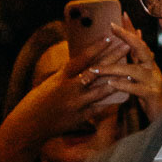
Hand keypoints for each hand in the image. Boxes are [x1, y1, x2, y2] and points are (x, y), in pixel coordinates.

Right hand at [0, 38, 121, 161]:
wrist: (29, 125)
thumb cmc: (39, 100)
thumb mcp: (51, 81)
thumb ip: (68, 73)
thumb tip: (84, 60)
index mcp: (61, 77)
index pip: (81, 59)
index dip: (96, 48)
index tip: (109, 36)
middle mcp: (70, 89)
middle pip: (96, 71)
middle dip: (113, 58)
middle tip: (127, 45)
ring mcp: (76, 104)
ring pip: (101, 90)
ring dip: (117, 78)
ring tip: (131, 69)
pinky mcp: (80, 118)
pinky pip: (100, 107)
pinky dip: (111, 100)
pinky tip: (124, 93)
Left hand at [99, 15, 161, 119]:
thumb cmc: (152, 95)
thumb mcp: (144, 74)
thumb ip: (138, 58)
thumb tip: (136, 37)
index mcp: (147, 63)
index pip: (139, 41)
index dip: (131, 28)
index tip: (122, 14)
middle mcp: (151, 69)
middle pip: (141, 48)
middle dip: (127, 36)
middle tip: (112, 27)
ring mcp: (153, 81)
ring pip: (133, 70)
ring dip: (113, 68)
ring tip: (96, 69)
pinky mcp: (152, 95)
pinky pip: (136, 88)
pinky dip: (123, 84)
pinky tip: (111, 83)